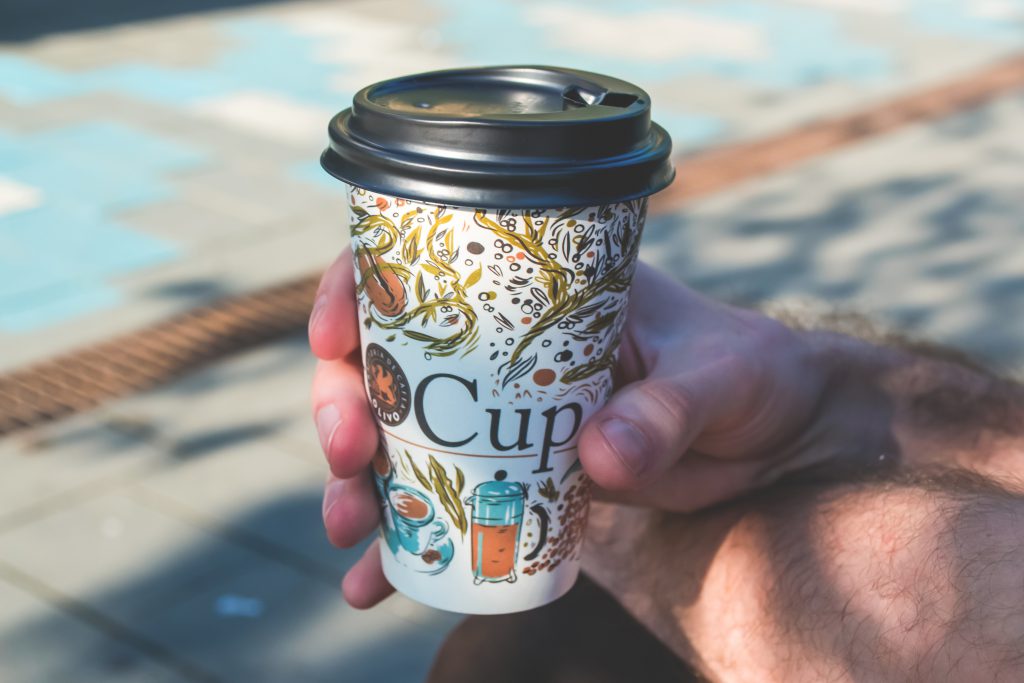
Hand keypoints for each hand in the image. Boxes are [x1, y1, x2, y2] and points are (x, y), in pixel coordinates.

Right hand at [310, 249, 833, 607]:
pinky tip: (377, 583)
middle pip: (391, 362)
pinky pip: (448, 507)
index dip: (361, 291)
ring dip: (361, 482)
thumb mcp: (719, 376)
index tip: (335, 335)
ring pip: (403, 440)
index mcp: (538, 291)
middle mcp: (504, 350)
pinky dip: (410, 544)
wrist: (777, 434)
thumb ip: (667, 411)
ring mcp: (505, 419)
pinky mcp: (518, 479)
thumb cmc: (751, 371)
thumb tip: (600, 454)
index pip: (427, 270)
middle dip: (345, 404)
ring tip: (353, 529)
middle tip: (348, 452)